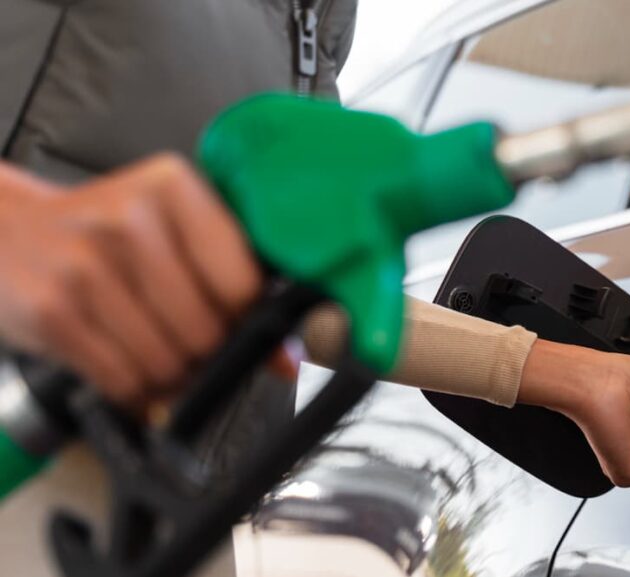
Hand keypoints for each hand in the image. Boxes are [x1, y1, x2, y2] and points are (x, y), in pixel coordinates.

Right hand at [0, 155, 260, 409]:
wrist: (0, 229)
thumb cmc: (100, 232)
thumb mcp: (169, 232)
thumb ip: (233, 284)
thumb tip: (288, 359)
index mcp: (174, 188)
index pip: (243, 284)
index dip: (244, 317)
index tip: (230, 318)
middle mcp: (131, 221)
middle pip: (208, 331)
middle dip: (204, 353)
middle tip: (184, 340)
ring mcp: (87, 267)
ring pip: (168, 364)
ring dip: (167, 376)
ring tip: (150, 349)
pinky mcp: (54, 312)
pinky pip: (123, 381)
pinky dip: (132, 389)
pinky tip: (121, 362)